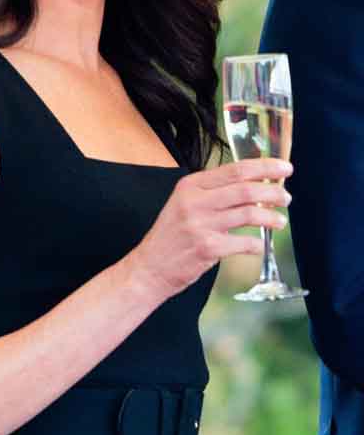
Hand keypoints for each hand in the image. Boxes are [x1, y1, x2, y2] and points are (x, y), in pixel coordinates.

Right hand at [132, 158, 292, 302]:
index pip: (235, 169)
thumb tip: (252, 184)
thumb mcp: (184, 203)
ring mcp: (201, 224)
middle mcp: (195, 201)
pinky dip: (256, 244)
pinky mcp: (207, 248)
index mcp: (191, 185)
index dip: (264, 167)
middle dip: (273, 192)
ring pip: (248, 213)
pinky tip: (260, 245)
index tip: (284, 168)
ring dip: (270, 217)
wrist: (149, 267)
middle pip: (245, 189)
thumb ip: (212, 192)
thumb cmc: (171, 235)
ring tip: (280, 221)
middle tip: (287, 197)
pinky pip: (243, 243)